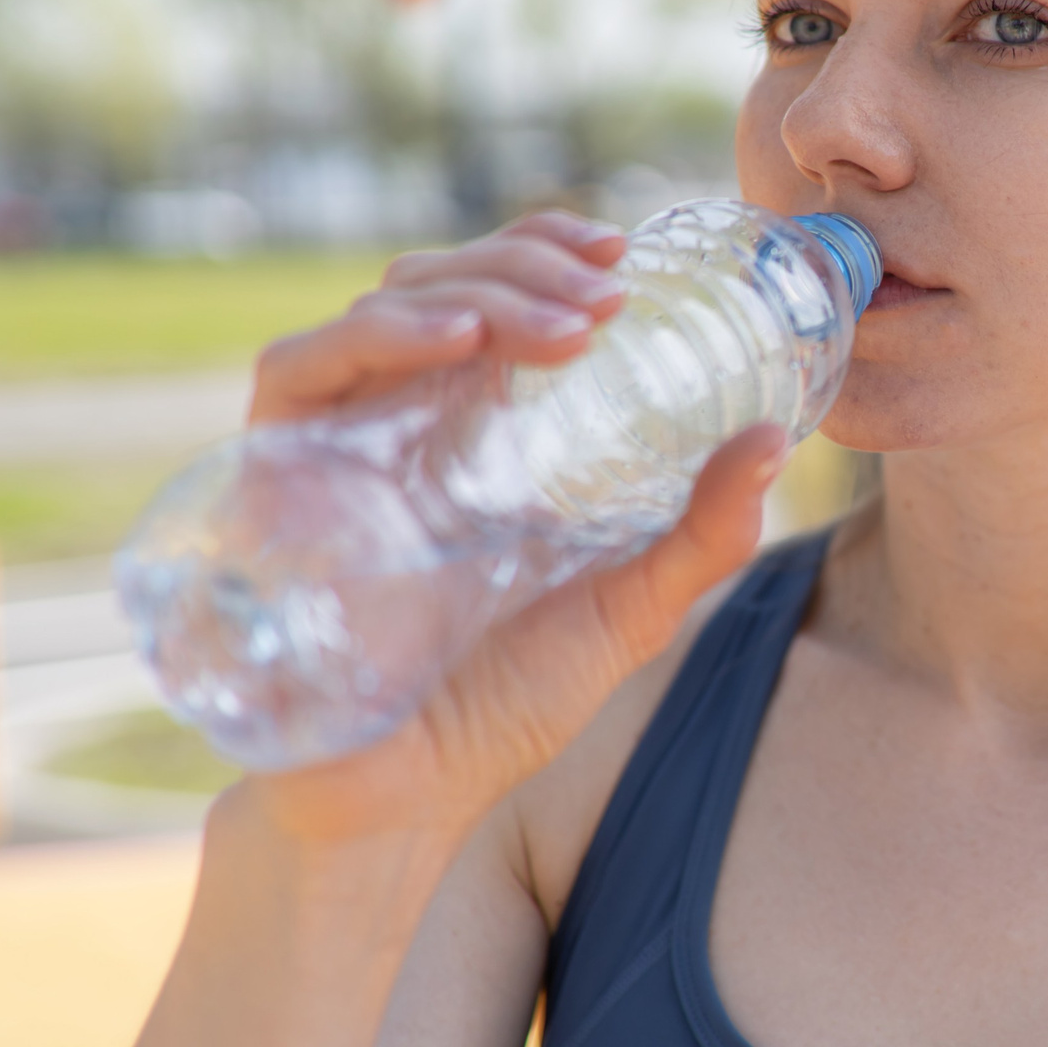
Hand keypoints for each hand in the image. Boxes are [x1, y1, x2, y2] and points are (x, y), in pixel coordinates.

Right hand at [229, 211, 789, 847]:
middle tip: (607, 293)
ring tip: (565, 322)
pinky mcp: (276, 475)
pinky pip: (301, 367)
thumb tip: (772, 442)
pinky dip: (377, 336)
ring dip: (476, 290)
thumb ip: (700, 535)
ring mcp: (335, 441)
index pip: (493, 296)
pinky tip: (460, 343)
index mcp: (472, 430)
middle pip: (442, 284)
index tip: (616, 248)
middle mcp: (398, 419)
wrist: (405, 798)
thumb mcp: (625, 609)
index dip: (542, 252)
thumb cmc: (502, 705)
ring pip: (383, 306)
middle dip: (525, 267)